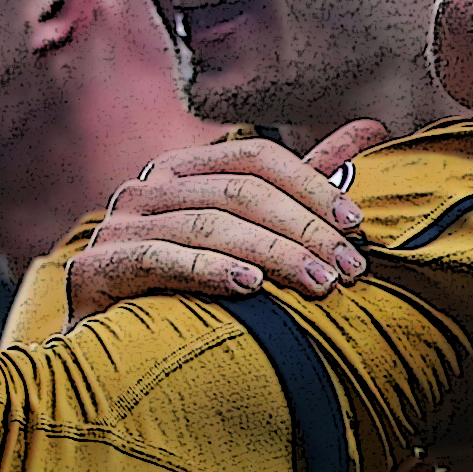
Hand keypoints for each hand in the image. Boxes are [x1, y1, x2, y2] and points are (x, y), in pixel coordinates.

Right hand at [67, 121, 389, 326]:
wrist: (104, 342)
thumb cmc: (187, 284)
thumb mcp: (251, 227)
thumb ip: (305, 182)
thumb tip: (375, 129)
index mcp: (184, 168)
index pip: (257, 159)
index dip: (312, 185)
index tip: (357, 224)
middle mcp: (148, 185)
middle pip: (240, 192)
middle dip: (304, 229)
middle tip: (350, 268)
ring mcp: (118, 223)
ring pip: (210, 226)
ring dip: (273, 254)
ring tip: (319, 283)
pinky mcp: (97, 266)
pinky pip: (161, 259)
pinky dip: (210, 270)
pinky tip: (251, 287)